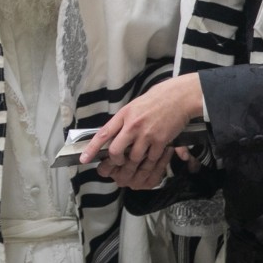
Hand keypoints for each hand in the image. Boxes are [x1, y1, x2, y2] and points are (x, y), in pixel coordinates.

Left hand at [86, 74, 203, 188]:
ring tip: (135, 166)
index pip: (103, 134)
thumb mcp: (134, 106)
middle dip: (115, 161)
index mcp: (123, 115)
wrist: (178, 97)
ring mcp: (146, 134)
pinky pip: (151, 158)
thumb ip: (123, 121)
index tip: (84, 159)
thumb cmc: (156, 100)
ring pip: (134, 158)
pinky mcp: (160, 140)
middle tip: (119, 163)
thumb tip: (112, 135)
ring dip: (134, 165)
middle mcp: (132, 125)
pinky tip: (151, 160)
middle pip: (116, 151)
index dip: (91, 149)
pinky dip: (150, 162)